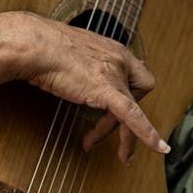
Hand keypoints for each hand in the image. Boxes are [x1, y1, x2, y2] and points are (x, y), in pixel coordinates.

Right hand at [15, 15, 169, 164]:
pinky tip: (158, 148)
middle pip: (136, 95)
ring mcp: (115, 75)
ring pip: (130, 110)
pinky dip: (147, 134)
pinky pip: (133, 117)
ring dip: (114, 132)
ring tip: (90, 142)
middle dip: (119, 118)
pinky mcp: (107, 90)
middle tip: (95, 131)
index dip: (128, 95)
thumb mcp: (68, 53)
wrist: (34, 45)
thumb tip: (68, 73)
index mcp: (113, 49)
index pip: (136, 76)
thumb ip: (79, 64)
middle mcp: (120, 59)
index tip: (111, 110)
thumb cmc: (40, 47)